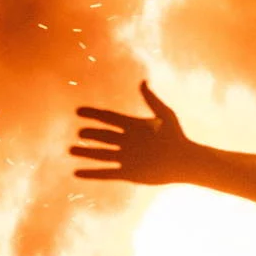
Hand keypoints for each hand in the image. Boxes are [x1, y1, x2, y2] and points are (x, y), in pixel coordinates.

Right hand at [71, 83, 198, 184]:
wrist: (185, 162)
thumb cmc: (177, 137)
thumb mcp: (165, 115)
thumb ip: (152, 99)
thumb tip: (142, 81)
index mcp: (132, 126)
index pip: (108, 118)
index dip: (93, 114)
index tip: (78, 111)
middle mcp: (126, 141)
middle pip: (102, 136)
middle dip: (89, 135)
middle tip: (80, 133)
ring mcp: (126, 158)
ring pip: (100, 155)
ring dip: (85, 153)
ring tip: (70, 150)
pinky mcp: (127, 173)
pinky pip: (105, 173)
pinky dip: (91, 173)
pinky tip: (76, 172)